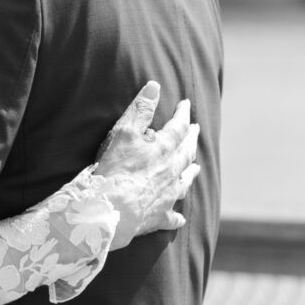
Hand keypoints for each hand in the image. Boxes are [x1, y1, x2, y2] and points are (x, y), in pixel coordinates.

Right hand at [92, 83, 199, 246]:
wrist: (109, 210)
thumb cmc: (114, 170)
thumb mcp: (123, 132)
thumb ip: (140, 109)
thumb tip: (155, 86)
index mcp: (163, 150)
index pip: (178, 127)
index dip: (182, 114)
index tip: (186, 105)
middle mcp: (171, 172)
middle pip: (186, 153)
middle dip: (191, 139)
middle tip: (196, 130)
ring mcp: (167, 196)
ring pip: (184, 182)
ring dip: (190, 173)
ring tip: (195, 167)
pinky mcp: (158, 217)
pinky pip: (172, 216)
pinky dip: (177, 215)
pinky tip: (179, 216)